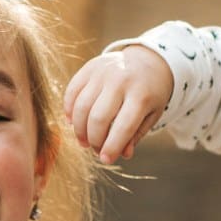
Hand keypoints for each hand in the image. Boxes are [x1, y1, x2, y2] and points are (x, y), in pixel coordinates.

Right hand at [64, 44, 173, 163]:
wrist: (148, 60)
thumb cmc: (150, 94)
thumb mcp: (151, 114)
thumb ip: (135, 134)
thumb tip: (122, 154)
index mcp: (142, 94)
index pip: (123, 126)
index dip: (112, 147)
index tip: (105, 160)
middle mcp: (121, 80)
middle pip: (98, 118)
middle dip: (94, 140)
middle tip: (96, 149)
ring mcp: (104, 71)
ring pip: (81, 107)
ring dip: (79, 130)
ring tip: (84, 141)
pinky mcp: (90, 67)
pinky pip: (72, 92)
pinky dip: (69, 111)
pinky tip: (74, 122)